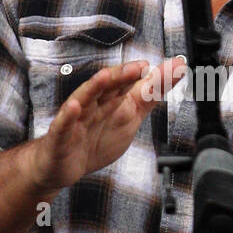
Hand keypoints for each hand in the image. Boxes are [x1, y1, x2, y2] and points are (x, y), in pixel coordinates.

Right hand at [27, 55, 187, 193]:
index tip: (170, 66)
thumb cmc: (95, 139)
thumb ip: (148, 96)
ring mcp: (77, 117)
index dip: (149, 76)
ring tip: (105, 77)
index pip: (131, 83)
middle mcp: (95, 103)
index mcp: (112, 100)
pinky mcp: (61, 134)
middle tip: (139, 67)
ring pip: (85, 98)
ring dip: (94, 87)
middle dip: (122, 76)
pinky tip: (75, 107)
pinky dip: (68, 115)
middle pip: (108, 86)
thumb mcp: (129, 118)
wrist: (65, 166)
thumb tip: (171, 73)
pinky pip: (64, 123)